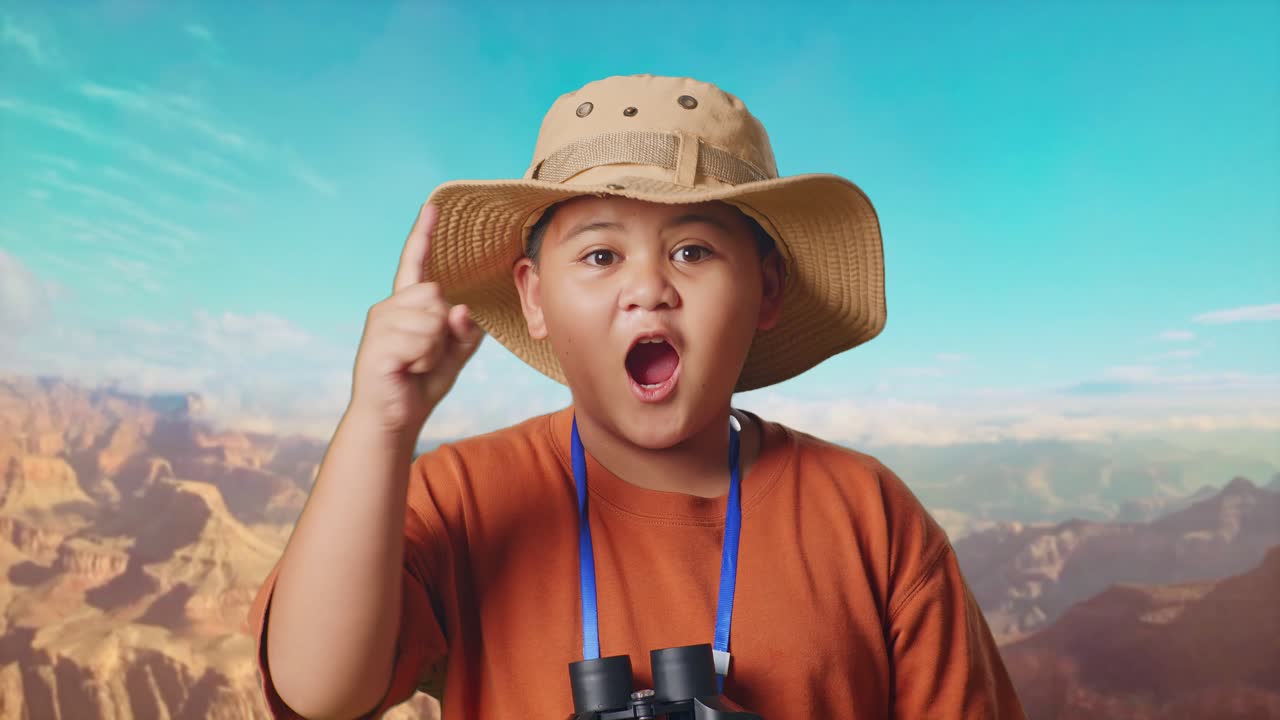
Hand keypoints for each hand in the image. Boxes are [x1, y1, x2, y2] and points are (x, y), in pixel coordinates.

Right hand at [349, 201, 484, 432]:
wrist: (392, 419)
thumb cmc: (421, 383)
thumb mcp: (455, 354)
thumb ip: (466, 330)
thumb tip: (461, 309)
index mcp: (407, 306)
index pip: (416, 264)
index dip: (424, 235)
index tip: (433, 205)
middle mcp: (389, 308)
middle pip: (436, 295)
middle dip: (443, 329)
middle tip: (426, 355)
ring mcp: (380, 325)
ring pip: (431, 320)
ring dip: (435, 348)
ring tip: (416, 364)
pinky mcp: (377, 345)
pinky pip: (421, 342)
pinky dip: (425, 360)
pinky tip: (407, 370)